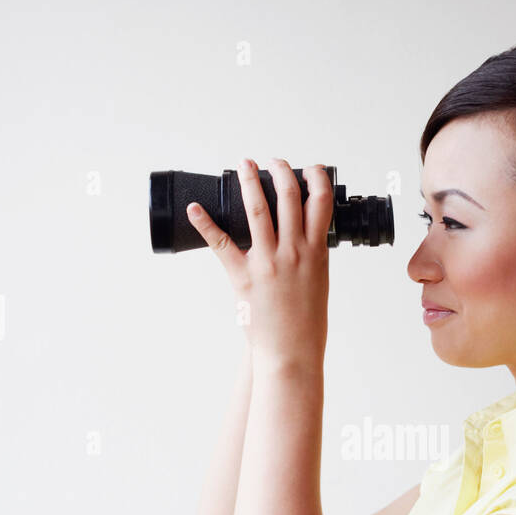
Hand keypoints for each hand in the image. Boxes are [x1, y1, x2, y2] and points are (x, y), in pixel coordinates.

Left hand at [186, 158, 332, 369]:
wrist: (292, 353)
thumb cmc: (307, 324)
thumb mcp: (319, 283)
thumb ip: (311, 256)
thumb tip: (305, 235)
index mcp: (316, 253)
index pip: (320, 203)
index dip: (316, 178)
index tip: (310, 168)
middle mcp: (293, 252)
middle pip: (288, 197)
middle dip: (279, 171)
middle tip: (272, 161)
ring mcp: (267, 262)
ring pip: (257, 210)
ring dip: (249, 182)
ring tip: (244, 165)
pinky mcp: (243, 276)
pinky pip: (221, 243)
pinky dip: (205, 223)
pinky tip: (195, 208)